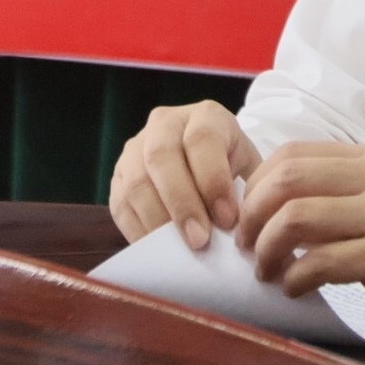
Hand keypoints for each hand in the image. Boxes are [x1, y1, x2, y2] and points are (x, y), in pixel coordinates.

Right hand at [108, 100, 258, 249]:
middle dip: (182, 203)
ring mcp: (135, 148)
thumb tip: (242, 229)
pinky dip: (139, 231)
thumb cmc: (230, 165)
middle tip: (200, 240)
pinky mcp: (118, 177)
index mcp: (204, 115)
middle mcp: (164, 123)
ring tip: (180, 249)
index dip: (213, 181)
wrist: (204, 158)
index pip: (201, 140)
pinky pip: (121, 205)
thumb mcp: (247, 166)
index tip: (228, 219)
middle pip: (162, 157)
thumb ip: (246, 190)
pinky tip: (159, 249)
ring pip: (137, 181)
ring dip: (159, 220)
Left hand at [236, 141, 364, 350]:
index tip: (247, 217)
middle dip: (253, 215)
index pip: (292, 154)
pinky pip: (321, 263)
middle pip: (288, 179)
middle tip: (247, 246)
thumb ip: (339, 194)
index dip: (257, 185)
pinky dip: (295, 278)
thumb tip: (272, 205)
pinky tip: (295, 289)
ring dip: (268, 249)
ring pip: (297, 218)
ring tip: (267, 271)